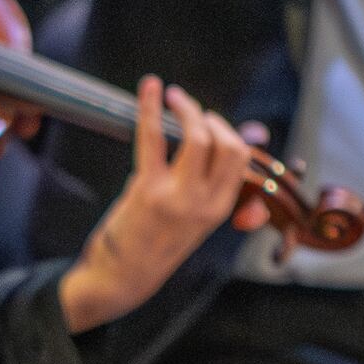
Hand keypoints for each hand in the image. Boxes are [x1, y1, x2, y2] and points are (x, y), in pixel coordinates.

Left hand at [59, 79, 262, 332]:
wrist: (123, 276)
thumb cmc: (157, 242)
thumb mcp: (196, 221)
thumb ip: (212, 185)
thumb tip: (234, 140)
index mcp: (220, 209)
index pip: (241, 158)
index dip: (228, 132)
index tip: (210, 124)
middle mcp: (205, 203)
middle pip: (228, 144)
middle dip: (211, 119)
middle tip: (191, 111)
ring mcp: (178, 197)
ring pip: (199, 137)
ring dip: (188, 109)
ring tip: (174, 98)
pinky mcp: (147, 190)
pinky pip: (154, 137)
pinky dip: (150, 107)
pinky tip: (150, 88)